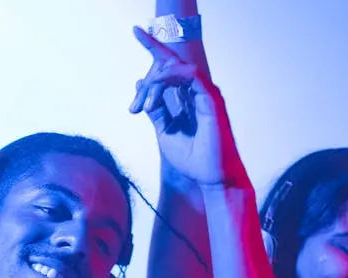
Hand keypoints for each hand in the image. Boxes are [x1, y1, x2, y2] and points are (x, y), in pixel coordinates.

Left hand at [128, 26, 246, 186]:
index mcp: (186, 97)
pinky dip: (174, 77)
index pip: (169, 66)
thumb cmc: (193, 158)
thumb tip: (141, 84)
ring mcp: (206, 94)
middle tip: (136, 87)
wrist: (210, 177)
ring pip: (179, 69)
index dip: (153, 46)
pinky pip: (192, 77)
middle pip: (172, 63)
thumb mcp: (165, 131)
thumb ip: (155, 109)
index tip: (136, 31)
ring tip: (145, 102)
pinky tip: (160, 86)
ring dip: (157, 81)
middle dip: (150, 65)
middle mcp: (197, 91)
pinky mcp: (211, 101)